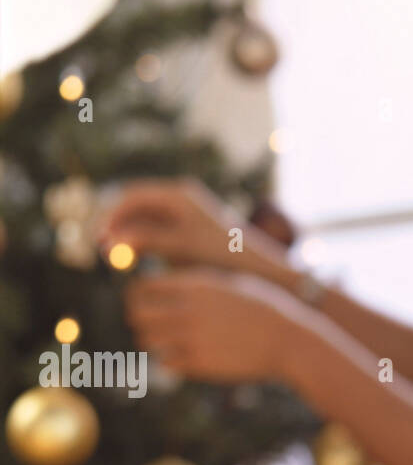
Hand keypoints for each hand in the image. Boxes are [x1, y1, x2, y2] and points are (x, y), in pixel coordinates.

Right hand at [98, 177, 287, 278]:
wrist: (260, 269)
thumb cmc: (224, 257)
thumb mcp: (183, 248)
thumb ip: (148, 240)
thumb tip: (112, 239)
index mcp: (178, 194)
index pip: (132, 196)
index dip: (111, 215)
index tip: (100, 237)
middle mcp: (180, 199)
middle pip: (134, 205)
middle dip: (115, 225)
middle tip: (100, 249)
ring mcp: (184, 214)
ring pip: (143, 220)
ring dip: (126, 235)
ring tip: (114, 257)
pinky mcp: (188, 231)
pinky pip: (155, 231)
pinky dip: (141, 243)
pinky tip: (134, 260)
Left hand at [124, 269, 295, 382]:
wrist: (289, 341)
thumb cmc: (264, 309)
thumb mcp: (230, 284)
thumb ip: (197, 285)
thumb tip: (168, 288)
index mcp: (194, 285)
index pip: (143, 288)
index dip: (139, 296)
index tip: (145, 303)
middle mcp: (188, 309)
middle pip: (138, 314)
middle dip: (139, 319)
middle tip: (150, 324)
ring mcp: (192, 338)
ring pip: (146, 340)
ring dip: (152, 341)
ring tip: (166, 342)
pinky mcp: (200, 364)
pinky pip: (166, 362)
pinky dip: (170, 360)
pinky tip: (185, 357)